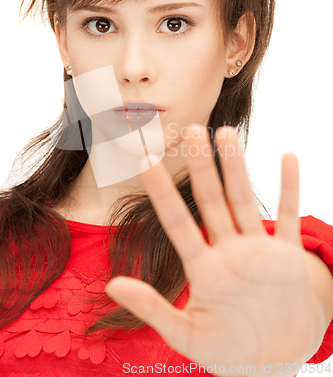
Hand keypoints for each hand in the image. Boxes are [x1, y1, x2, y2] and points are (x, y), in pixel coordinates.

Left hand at [105, 125, 316, 375]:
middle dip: (202, 166)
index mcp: (204, 269)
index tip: (146, 160)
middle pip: (212, 200)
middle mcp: (229, 251)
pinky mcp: (289, 257)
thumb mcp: (186, 335)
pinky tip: (287, 157)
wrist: (274, 362)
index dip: (162, 192)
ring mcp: (259, 250)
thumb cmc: (229, 351)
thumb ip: (151, 309)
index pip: (178, 223)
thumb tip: (110, 285)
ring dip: (237, 167)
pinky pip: (290, 216)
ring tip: (226, 133)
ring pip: (245, 200)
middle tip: (191, 129)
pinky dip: (291, 187)